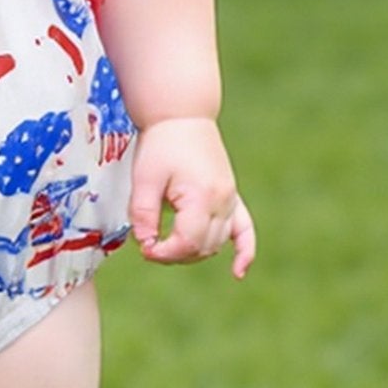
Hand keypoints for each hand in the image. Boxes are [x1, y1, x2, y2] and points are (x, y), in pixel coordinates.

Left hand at [128, 117, 255, 278]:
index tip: (144, 248)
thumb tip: (145, 244)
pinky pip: (245, 230)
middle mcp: (222, 202)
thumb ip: (142, 214)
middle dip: (174, 254)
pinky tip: (238, 272)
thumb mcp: (144, 178)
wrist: (182, 115)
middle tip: (149, 244)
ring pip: (217, 243)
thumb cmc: (162, 143)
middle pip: (202, 247)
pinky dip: (244, 252)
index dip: (163, 253)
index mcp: (201, 197)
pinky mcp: (232, 196)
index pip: (186, 243)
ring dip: (193, 252)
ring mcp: (230, 200)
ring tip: (167, 245)